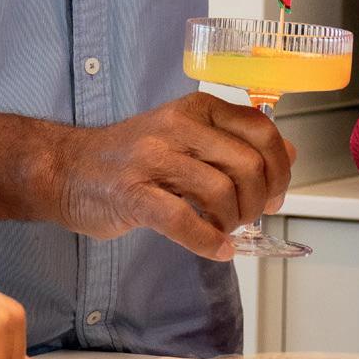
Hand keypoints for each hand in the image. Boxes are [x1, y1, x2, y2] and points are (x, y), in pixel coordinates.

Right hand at [50, 93, 293, 260]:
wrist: (68, 169)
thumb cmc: (134, 157)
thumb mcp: (190, 136)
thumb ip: (238, 142)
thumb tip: (289, 155)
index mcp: (198, 108)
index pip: (262, 131)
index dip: (279, 168)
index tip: (275, 193)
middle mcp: (178, 125)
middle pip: (248, 165)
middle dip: (258, 201)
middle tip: (247, 217)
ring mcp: (153, 158)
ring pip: (221, 193)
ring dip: (232, 222)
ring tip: (223, 229)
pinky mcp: (133, 193)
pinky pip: (185, 221)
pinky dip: (209, 242)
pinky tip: (217, 249)